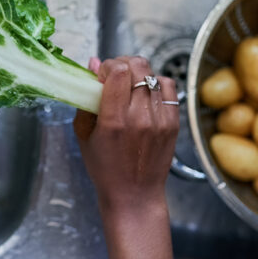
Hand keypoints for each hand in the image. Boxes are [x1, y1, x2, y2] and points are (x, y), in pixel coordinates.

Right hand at [73, 56, 179, 217]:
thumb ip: (86, 99)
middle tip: (114, 76)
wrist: (135, 194)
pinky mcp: (173, 122)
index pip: (118, 72)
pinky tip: (146, 93)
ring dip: (138, 73)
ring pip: (153, 74)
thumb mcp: (84, 135)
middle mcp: (140, 117)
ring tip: (130, 86)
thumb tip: (92, 65)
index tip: (101, 75)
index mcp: (114, 121)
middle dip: (122, 64)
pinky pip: (169, 87)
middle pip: (138, 66)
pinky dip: (156, 83)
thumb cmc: (104, 168)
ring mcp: (160, 119)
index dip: (107, 65)